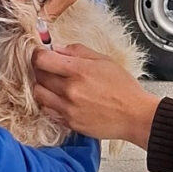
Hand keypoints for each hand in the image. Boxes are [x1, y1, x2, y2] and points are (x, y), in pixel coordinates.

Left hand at [32, 44, 160, 148]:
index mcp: (79, 71)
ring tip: (53, 84)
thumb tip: (58, 49)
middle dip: (40, 69)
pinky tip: (60, 99)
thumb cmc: (123, 88)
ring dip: (42, 86)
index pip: (42, 60)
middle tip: (49, 67)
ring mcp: (68, 108)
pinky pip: (48, 110)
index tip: (41, 54)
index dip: (38, 54)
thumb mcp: (104, 60)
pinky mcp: (69, 123)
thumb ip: (78, 51)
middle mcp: (70, 90)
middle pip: (38, 76)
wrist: (134, 115)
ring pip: (39, 94)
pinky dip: (50, 103)